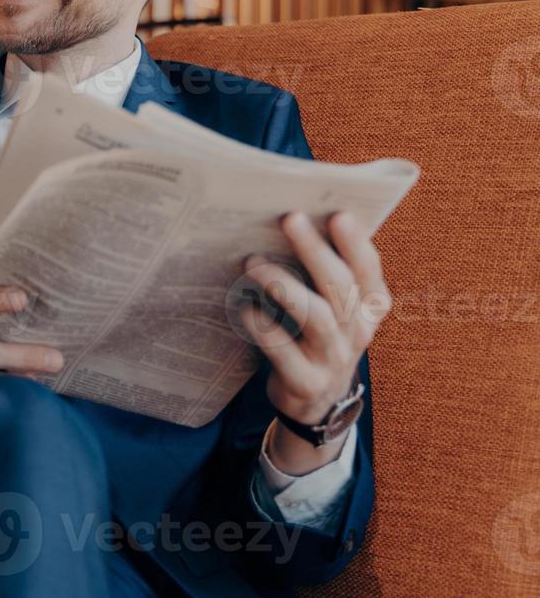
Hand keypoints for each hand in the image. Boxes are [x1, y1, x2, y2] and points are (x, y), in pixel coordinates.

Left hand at [236, 211, 390, 473]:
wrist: (315, 399)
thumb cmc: (317, 334)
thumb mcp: (333, 305)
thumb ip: (324, 270)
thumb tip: (292, 218)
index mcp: (369, 306)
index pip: (368, 270)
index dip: (356, 243)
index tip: (339, 214)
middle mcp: (358, 331)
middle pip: (341, 286)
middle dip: (315, 250)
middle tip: (289, 219)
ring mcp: (333, 359)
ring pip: (317, 317)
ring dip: (284, 285)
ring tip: (253, 262)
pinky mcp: (306, 380)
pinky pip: (284, 350)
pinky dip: (264, 326)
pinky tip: (245, 307)